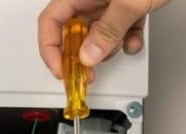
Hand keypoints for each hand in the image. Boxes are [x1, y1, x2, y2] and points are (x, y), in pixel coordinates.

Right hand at [38, 0, 170, 77]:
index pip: (51, 23)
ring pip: (96, 35)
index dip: (50, 49)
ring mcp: (108, 2)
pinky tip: (134, 41)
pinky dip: (125, 40)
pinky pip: (118, 30)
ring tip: (118, 48)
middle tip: (87, 74)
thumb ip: (107, 29)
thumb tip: (88, 56)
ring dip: (107, 49)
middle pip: (72, 32)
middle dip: (81, 55)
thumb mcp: (129, 1)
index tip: (62, 70)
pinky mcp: (126, 6)